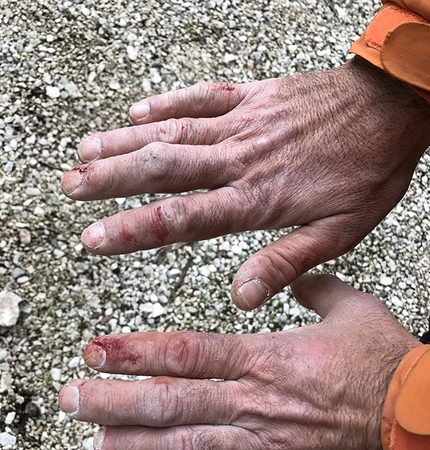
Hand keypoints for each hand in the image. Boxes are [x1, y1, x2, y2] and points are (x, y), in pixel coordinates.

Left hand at [59, 275, 420, 449]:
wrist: (428, 425)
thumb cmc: (392, 369)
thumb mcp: (354, 309)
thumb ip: (313, 287)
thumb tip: (292, 276)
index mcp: (268, 357)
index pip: (186, 352)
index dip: (136, 351)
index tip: (98, 348)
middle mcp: (257, 402)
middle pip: (171, 400)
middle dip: (114, 399)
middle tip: (73, 396)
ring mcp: (267, 447)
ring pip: (185, 445)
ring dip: (134, 443)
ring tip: (96, 439)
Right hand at [61, 57, 429, 309]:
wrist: (394, 108)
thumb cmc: (369, 171)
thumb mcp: (339, 233)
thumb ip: (286, 262)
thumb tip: (242, 297)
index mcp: (257, 199)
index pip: (180, 219)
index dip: (132, 230)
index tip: (94, 239)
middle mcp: (240, 160)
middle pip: (162, 170)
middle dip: (110, 181)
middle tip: (70, 188)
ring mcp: (244, 124)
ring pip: (172, 133)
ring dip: (124, 143)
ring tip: (85, 153)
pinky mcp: (254, 97)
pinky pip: (202, 97)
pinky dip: (167, 102)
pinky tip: (137, 110)